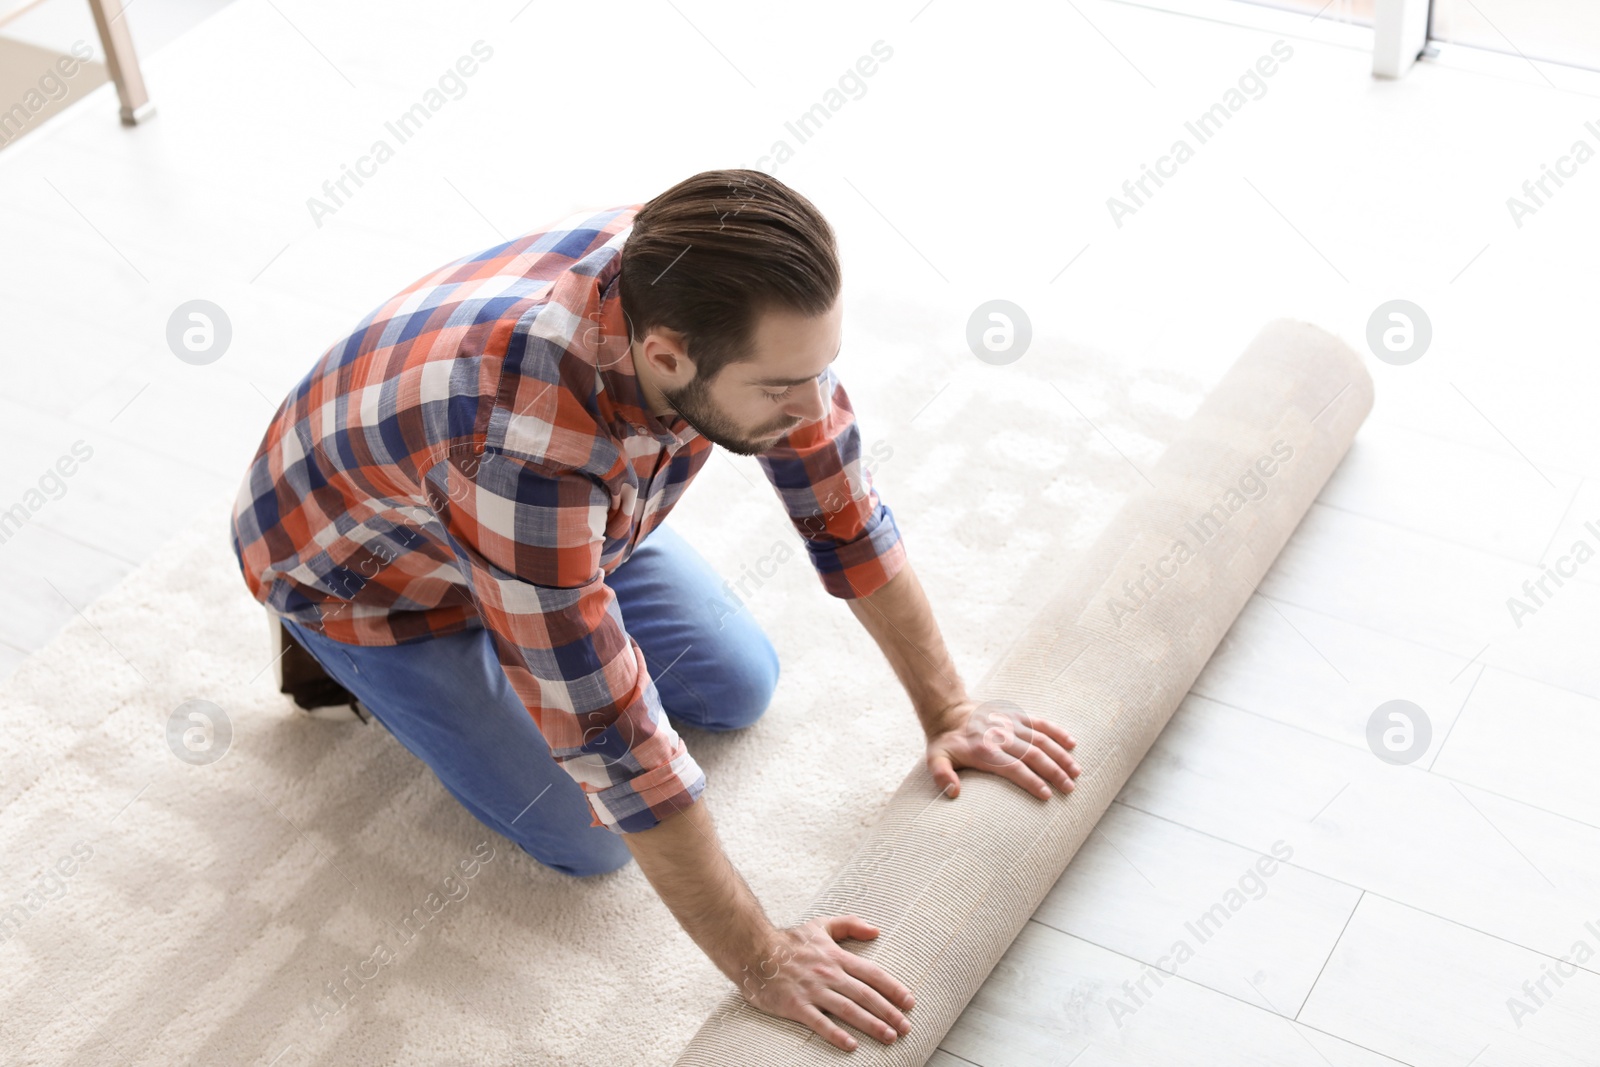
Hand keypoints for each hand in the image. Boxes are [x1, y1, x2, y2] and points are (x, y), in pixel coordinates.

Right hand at [736, 915, 915, 1051]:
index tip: (909, 1002)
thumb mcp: (821, 925)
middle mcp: (829, 974)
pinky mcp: (796, 1005)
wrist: (753, 948)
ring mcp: (813, 990)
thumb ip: (849, 925)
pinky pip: (819, 1023)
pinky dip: (836, 1035)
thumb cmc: (787, 940)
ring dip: (872, 1024)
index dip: (893, 989)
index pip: (872, 974)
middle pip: (866, 995)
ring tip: (889, 1037)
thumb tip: (876, 930)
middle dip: (889, 1012)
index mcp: (836, 956)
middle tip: (906, 1027)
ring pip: (849, 1010)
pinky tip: (851, 1046)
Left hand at [924, 699, 1080, 799]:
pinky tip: (1072, 743)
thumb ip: (942, 776)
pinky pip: (1040, 722)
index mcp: (983, 750)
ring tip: (1077, 772)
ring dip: (1060, 755)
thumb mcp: (935, 760)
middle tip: (1070, 788)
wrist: (949, 712)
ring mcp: (1010, 724)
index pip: (1013, 768)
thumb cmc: (945, 743)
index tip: (1047, 795)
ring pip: (1041, 739)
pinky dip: (1057, 732)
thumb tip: (954, 793)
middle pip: (1032, 755)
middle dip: (1054, 772)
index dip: (1031, 781)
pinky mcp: (1016, 716)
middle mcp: (1001, 736)